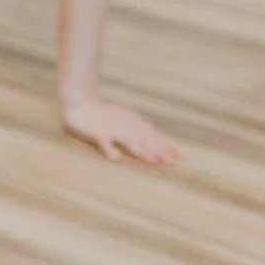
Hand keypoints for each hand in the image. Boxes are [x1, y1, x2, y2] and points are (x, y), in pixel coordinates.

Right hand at [63, 99, 182, 163]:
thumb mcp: (127, 120)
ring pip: (129, 141)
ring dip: (142, 150)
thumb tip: (160, 146)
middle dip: (160, 150)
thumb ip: (141, 132)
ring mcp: (113, 130)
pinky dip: (110, 149)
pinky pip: (105, 142)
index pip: (157, 136)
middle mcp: (128, 127)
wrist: (80, 104)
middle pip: (146, 140)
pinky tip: (116, 158)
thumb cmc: (105, 116)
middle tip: (173, 161)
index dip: (170, 146)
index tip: (184, 157)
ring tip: (154, 160)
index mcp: (135, 124)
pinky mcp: (98, 133)